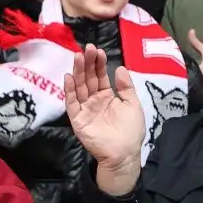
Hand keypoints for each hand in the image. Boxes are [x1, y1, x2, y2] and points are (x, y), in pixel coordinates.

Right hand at [64, 44, 145, 194]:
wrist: (124, 154)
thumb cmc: (131, 131)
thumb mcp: (133, 104)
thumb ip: (126, 87)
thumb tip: (120, 68)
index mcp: (107, 97)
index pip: (100, 76)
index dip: (98, 64)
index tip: (97, 50)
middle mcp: (94, 101)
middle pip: (88, 79)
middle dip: (87, 64)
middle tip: (86, 48)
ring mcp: (85, 109)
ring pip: (79, 87)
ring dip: (77, 72)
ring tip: (77, 57)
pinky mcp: (78, 119)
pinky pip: (72, 103)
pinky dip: (69, 91)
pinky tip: (69, 77)